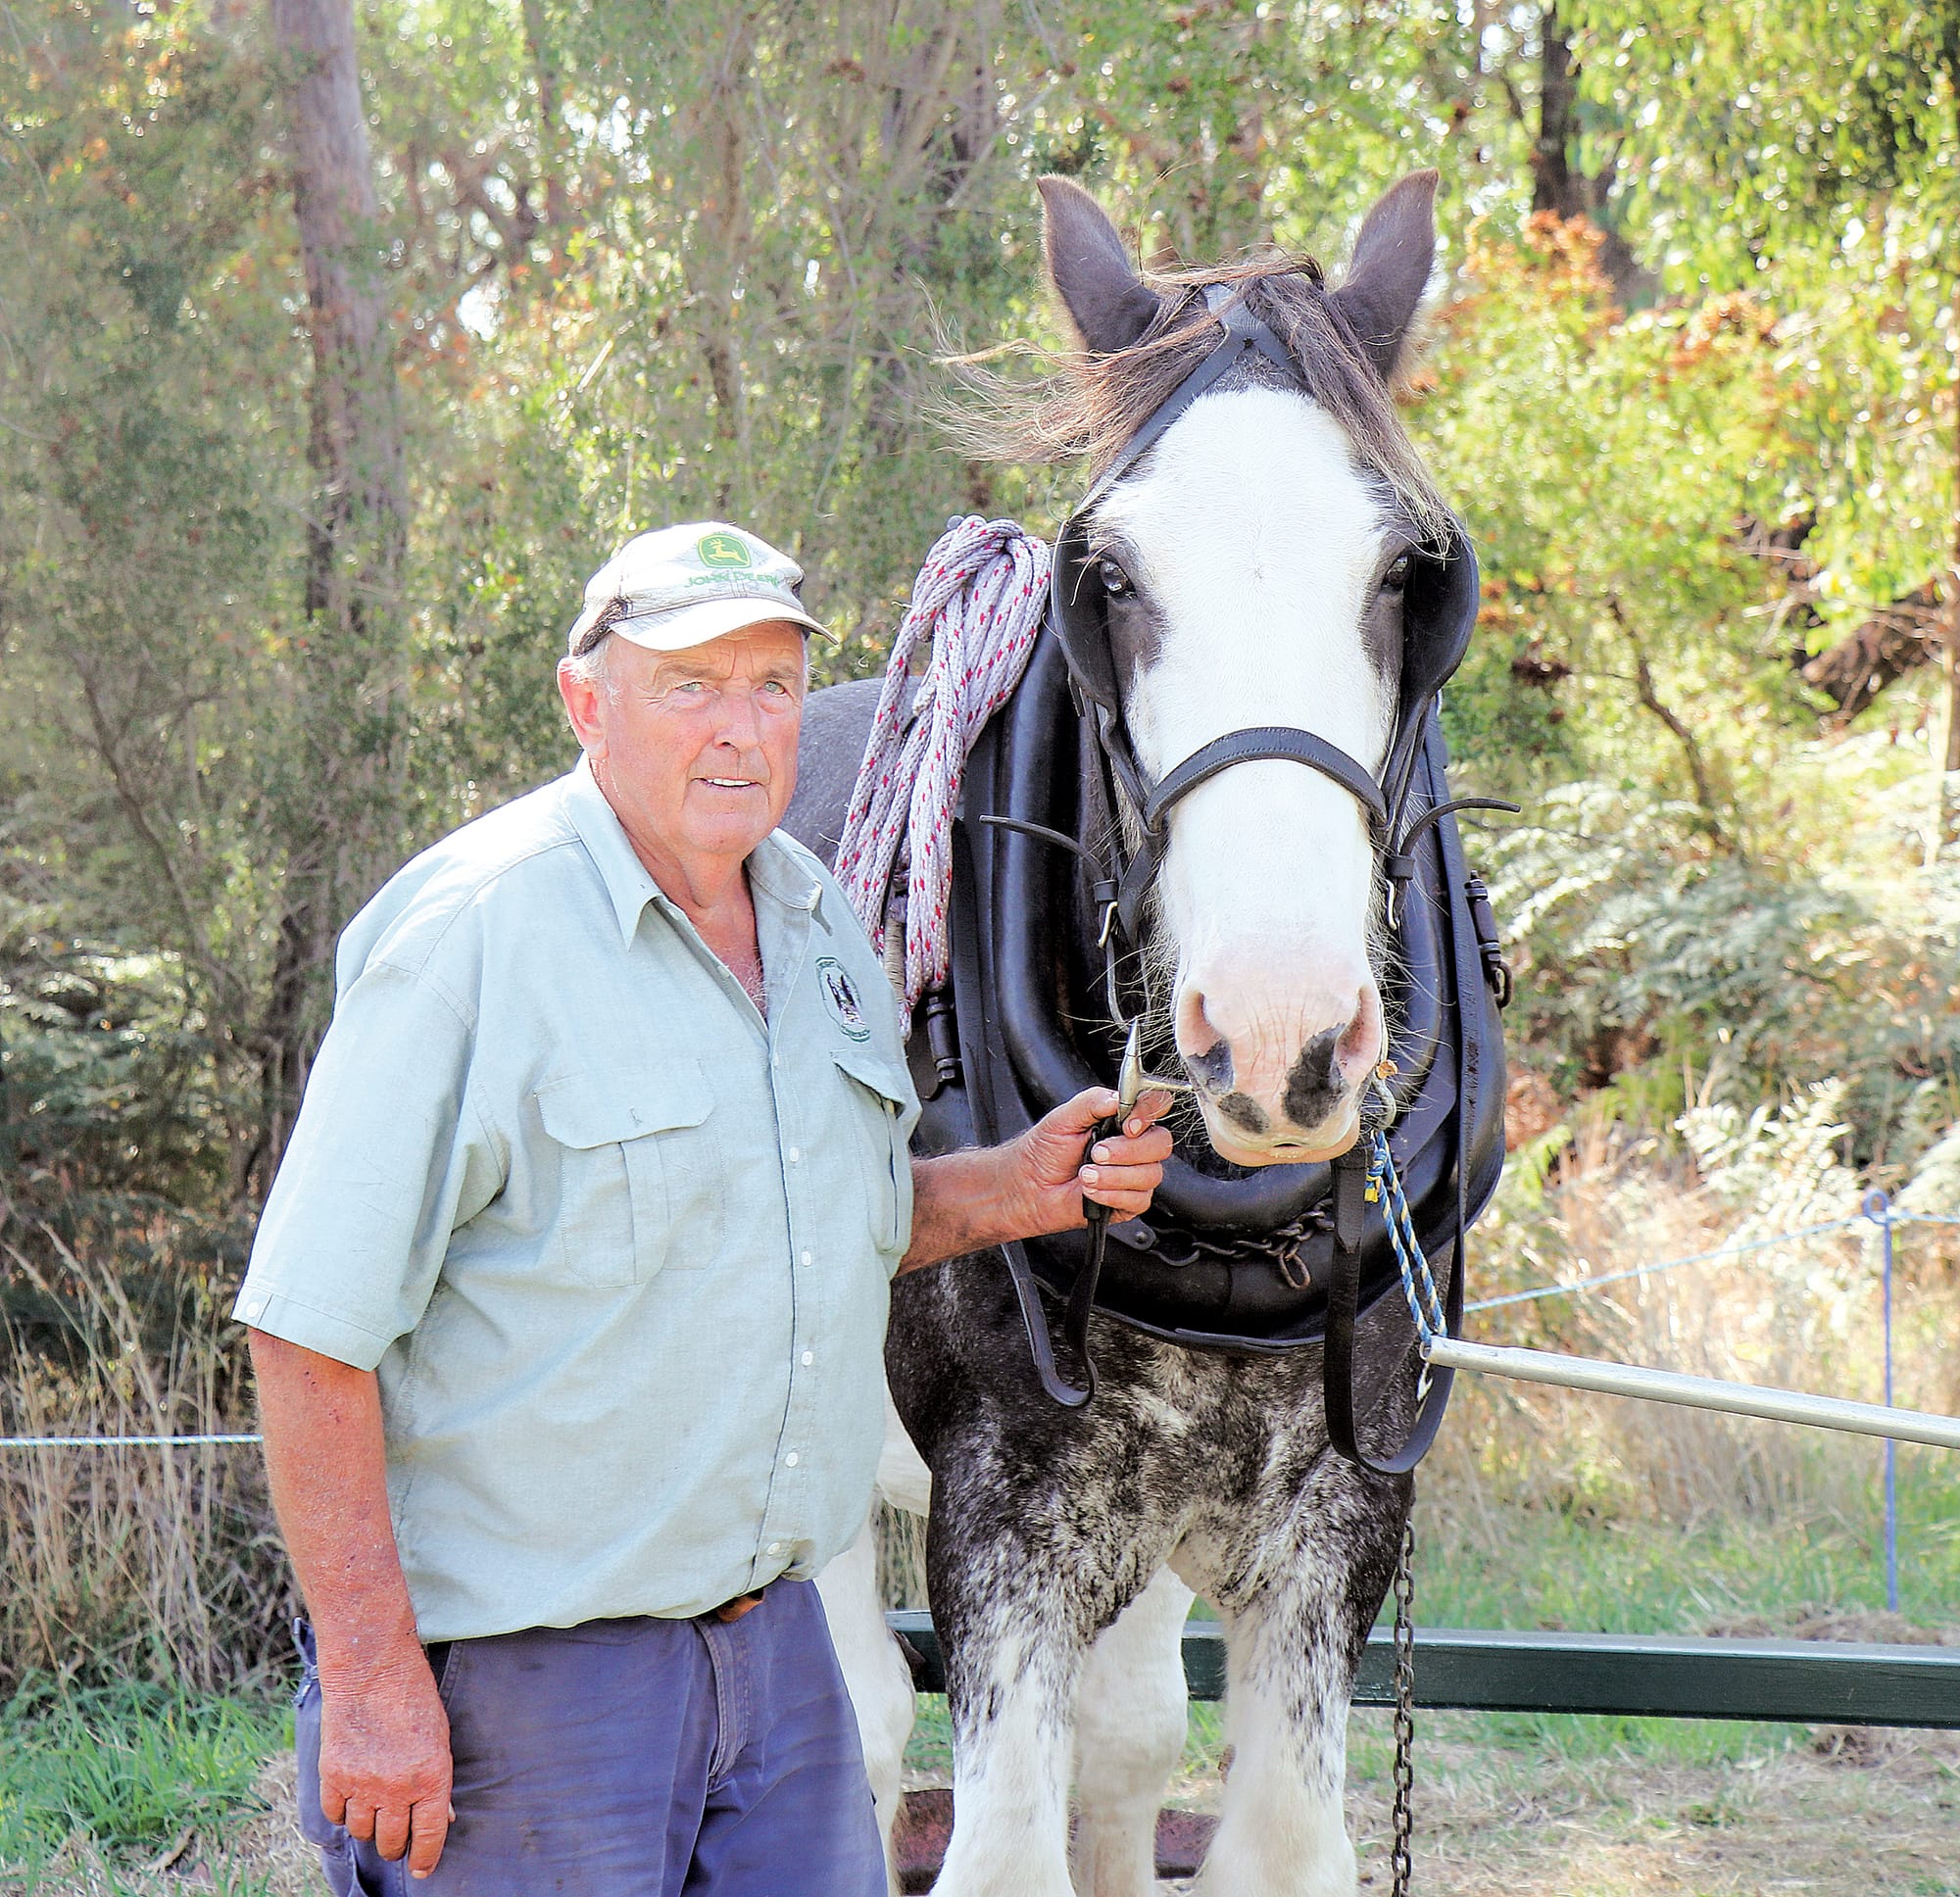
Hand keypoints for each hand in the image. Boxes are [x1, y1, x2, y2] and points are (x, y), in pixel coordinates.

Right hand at [317, 1646, 453, 1877]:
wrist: (372, 1669)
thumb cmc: (413, 1698)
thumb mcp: (440, 1737)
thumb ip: (439, 1780)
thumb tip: (444, 1817)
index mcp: (431, 1776)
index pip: (428, 1836)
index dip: (425, 1858)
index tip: (421, 1869)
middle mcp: (397, 1787)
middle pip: (391, 1842)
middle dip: (396, 1844)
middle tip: (398, 1836)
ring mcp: (362, 1784)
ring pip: (363, 1833)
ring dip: (370, 1829)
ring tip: (377, 1813)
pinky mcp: (333, 1775)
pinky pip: (335, 1815)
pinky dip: (343, 1813)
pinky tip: (353, 1799)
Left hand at [1008, 1086, 1174, 1236]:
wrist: (1028, 1187)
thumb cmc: (1044, 1151)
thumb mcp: (1063, 1117)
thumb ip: (1092, 1102)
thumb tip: (1118, 1098)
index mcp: (1123, 1120)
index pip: (1156, 1107)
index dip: (1149, 1114)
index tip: (1128, 1125)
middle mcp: (1134, 1146)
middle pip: (1161, 1143)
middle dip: (1129, 1150)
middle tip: (1097, 1152)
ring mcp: (1134, 1175)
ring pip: (1151, 1174)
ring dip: (1114, 1176)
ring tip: (1085, 1174)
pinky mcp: (1130, 1202)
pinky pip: (1138, 1199)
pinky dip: (1112, 1195)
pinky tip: (1091, 1191)